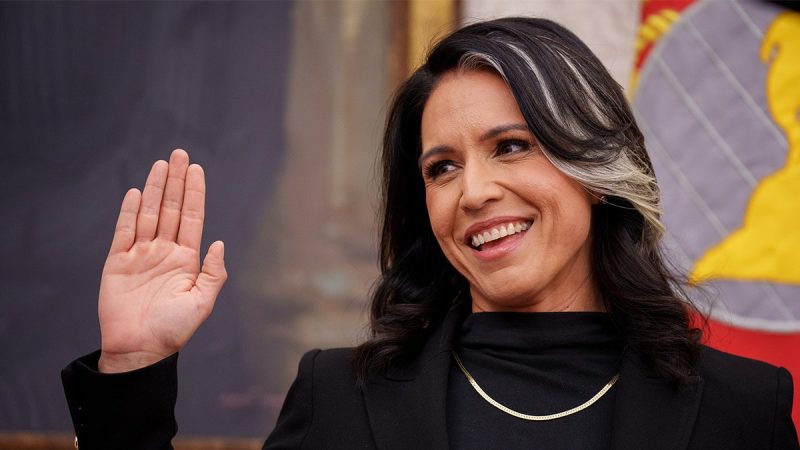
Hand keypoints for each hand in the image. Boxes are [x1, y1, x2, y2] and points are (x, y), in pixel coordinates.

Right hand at [97, 149, 226, 372]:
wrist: (138, 349)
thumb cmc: (173, 330)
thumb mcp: (202, 302)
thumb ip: (214, 273)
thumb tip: (219, 242)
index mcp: (187, 260)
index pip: (193, 218)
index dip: (195, 193)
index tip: (196, 169)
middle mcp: (165, 252)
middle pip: (172, 209)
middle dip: (176, 182)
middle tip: (179, 154)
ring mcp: (141, 255)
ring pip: (149, 214)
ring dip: (155, 189)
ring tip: (161, 164)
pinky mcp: (117, 262)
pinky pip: (124, 231)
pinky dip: (130, 211)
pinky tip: (137, 192)